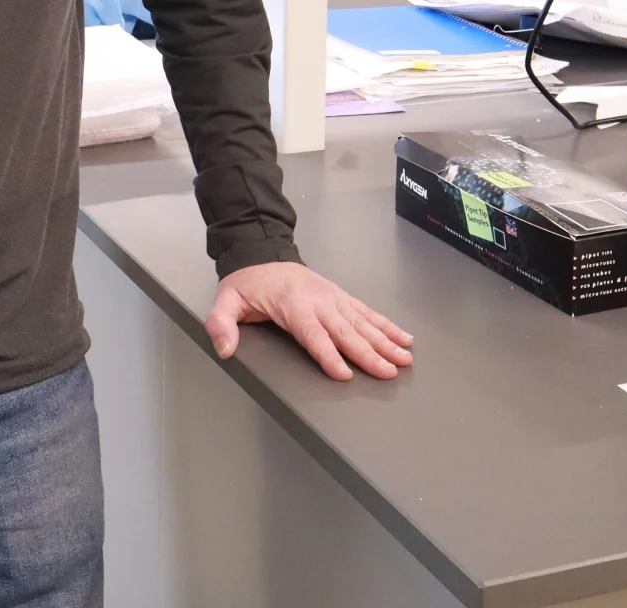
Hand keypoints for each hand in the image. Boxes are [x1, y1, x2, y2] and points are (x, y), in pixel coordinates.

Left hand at [204, 261, 413, 381]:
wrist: (261, 252)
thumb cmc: (247, 282)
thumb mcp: (226, 301)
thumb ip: (221, 324)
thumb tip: (225, 349)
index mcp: (292, 306)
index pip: (313, 335)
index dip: (328, 355)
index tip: (344, 374)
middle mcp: (318, 301)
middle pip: (346, 332)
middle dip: (369, 353)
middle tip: (389, 372)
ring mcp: (333, 298)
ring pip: (363, 323)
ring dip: (386, 341)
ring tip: (405, 358)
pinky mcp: (340, 296)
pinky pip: (366, 312)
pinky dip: (387, 325)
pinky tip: (403, 337)